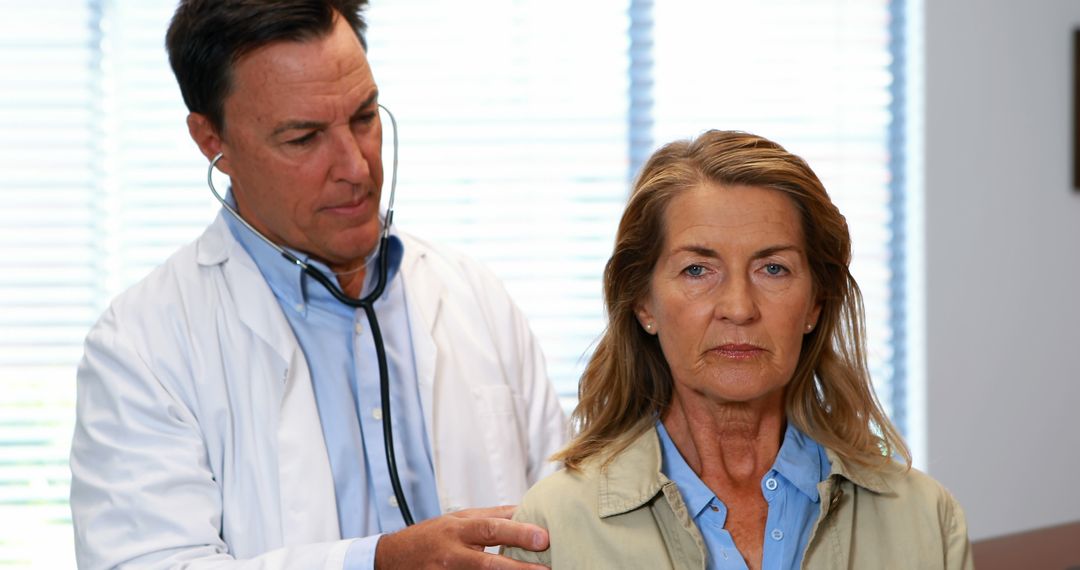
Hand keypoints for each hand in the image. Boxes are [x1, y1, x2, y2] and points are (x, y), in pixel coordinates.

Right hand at [374, 505, 548, 568]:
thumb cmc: (434, 535)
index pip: (492, 529)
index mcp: (459, 530)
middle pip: (488, 564)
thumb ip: (494, 515)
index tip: (544, 537)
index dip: (518, 533)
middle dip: (519, 569)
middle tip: (547, 569)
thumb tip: (528, 508)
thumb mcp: (460, 518)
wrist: (393, 558)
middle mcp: (452, 554)